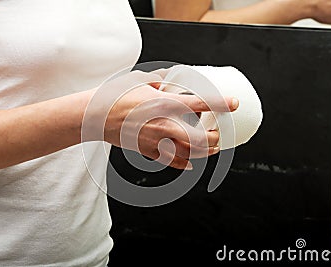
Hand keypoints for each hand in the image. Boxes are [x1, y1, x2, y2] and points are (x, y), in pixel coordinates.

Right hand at [83, 70, 237, 169]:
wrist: (96, 115)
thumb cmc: (117, 95)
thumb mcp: (141, 79)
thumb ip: (163, 80)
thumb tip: (175, 77)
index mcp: (164, 103)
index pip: (200, 104)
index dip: (221, 103)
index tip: (234, 103)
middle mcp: (164, 124)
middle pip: (199, 138)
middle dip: (215, 138)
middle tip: (220, 133)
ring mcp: (156, 140)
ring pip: (188, 153)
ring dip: (204, 152)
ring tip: (212, 148)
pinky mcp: (148, 150)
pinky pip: (170, 161)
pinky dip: (184, 164)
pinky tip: (191, 164)